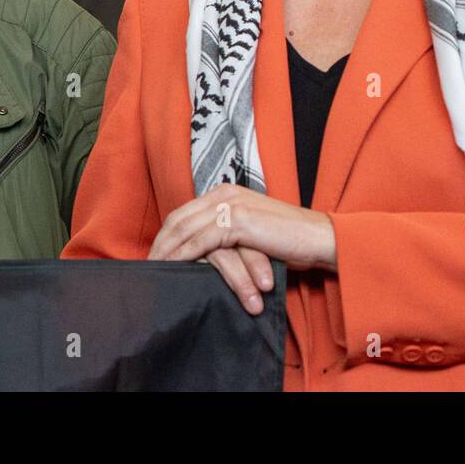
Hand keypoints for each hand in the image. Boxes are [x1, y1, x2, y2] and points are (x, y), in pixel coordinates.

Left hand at [148, 184, 336, 313]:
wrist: (318, 238)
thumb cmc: (289, 240)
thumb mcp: (251, 232)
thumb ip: (228, 233)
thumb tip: (202, 252)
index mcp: (227, 192)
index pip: (185, 212)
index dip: (167, 234)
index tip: (155, 255)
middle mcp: (226, 193)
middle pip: (179, 218)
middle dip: (160, 243)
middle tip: (146, 266)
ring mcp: (232, 205)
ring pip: (186, 228)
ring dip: (167, 251)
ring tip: (154, 271)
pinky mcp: (238, 222)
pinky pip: (201, 241)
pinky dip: (183, 256)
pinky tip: (173, 268)